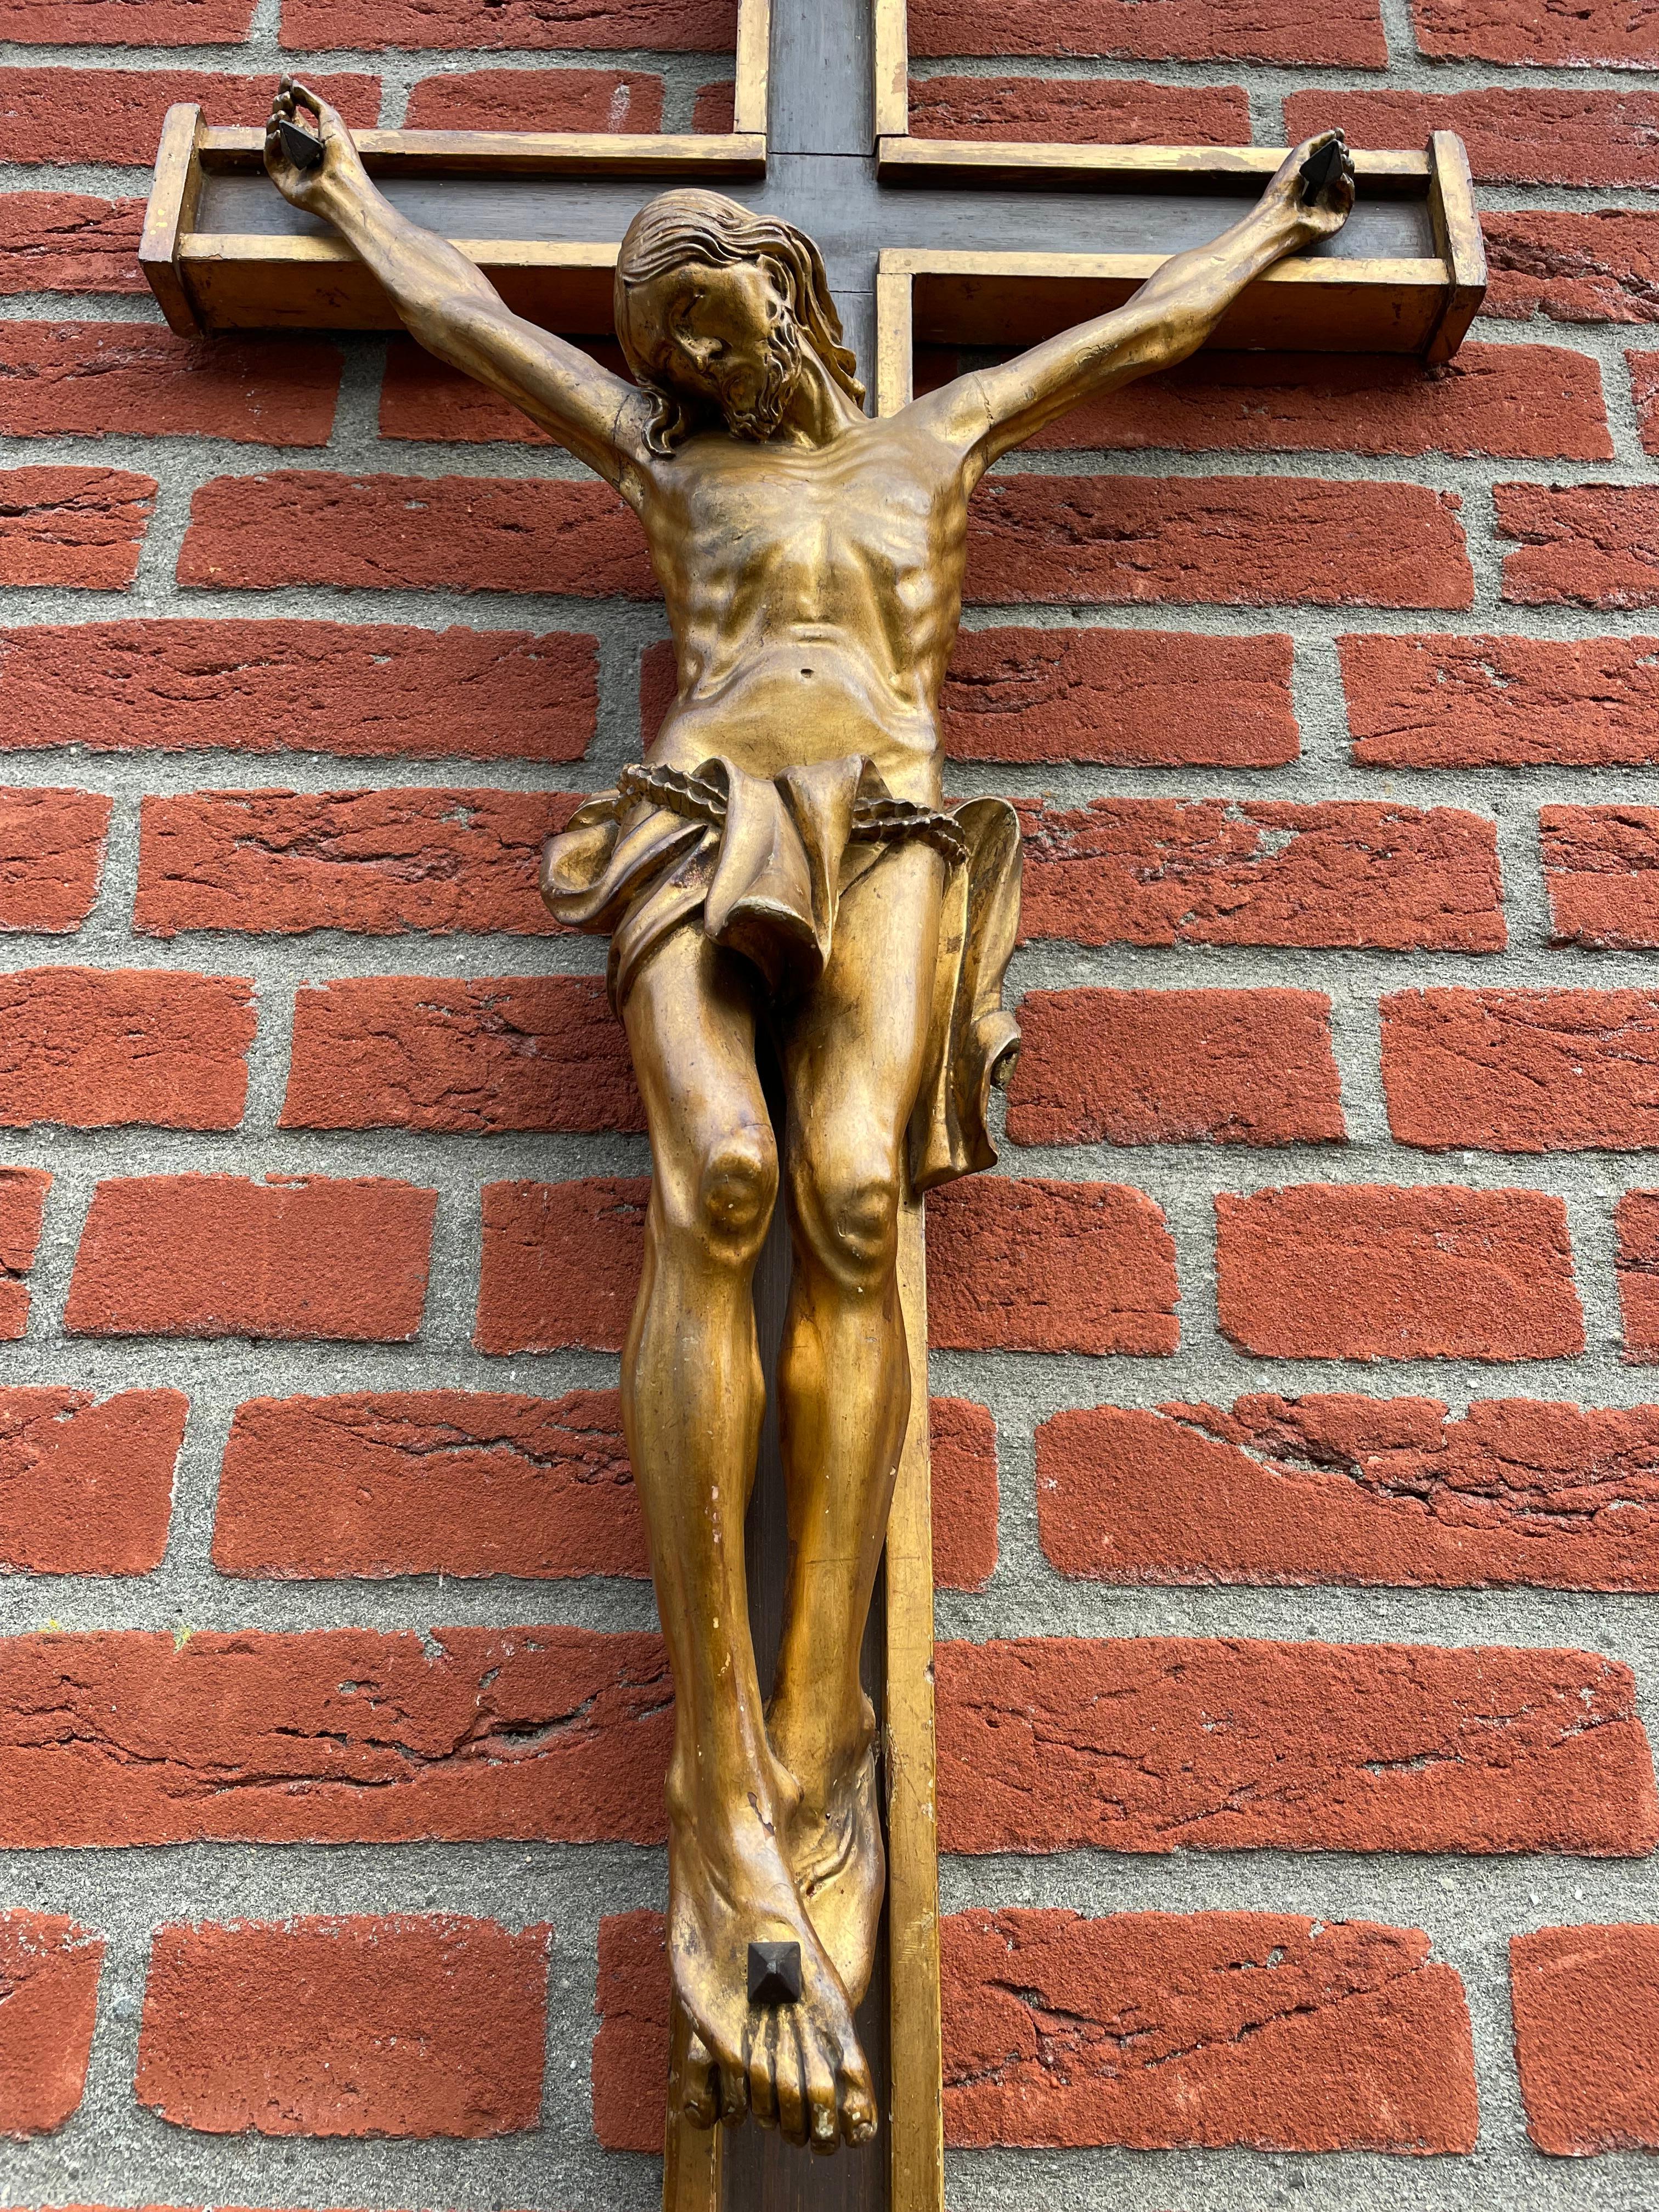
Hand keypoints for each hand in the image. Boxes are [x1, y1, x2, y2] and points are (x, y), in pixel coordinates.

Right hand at [264, 76, 365, 211]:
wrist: (342, 184)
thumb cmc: (342, 154)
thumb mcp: (330, 118)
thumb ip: (312, 100)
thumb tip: (294, 85)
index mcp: (312, 137)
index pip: (294, 111)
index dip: (288, 94)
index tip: (286, 78)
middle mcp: (299, 149)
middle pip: (281, 121)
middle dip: (281, 105)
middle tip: (285, 98)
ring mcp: (289, 163)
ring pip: (273, 136)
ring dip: (275, 121)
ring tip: (283, 115)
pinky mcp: (281, 178)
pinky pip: (269, 156)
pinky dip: (271, 142)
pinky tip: (278, 134)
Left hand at [1256, 128, 1355, 249]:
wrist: (1281, 214)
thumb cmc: (1284, 187)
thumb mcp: (1299, 155)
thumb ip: (1317, 142)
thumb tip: (1335, 133)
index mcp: (1309, 178)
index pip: (1329, 159)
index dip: (1336, 145)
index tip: (1339, 134)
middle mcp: (1320, 191)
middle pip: (1341, 167)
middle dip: (1343, 153)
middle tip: (1340, 149)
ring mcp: (1330, 204)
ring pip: (1348, 179)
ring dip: (1347, 165)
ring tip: (1341, 160)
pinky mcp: (1337, 216)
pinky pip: (1350, 195)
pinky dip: (1347, 183)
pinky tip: (1339, 178)